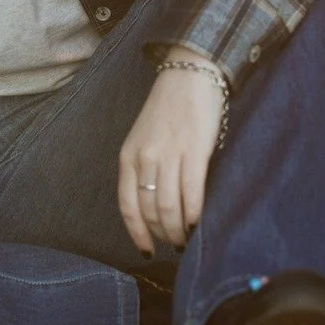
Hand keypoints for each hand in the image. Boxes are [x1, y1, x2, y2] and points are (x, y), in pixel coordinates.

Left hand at [118, 51, 223, 252]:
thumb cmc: (168, 108)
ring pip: (169, 207)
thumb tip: (155, 210)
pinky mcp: (194, 151)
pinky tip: (197, 223)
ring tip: (186, 238)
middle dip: (162, 234)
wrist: (190, 74)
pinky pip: (192, 193)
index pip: (127, 205)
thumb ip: (144, 168)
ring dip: (178, 230)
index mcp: (129, 155)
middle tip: (174, 243)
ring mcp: (170, 154)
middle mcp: (145, 157)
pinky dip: (194, 214)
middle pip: (150, 210)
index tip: (147, 249)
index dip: (137, 233)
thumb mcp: (143, 137)